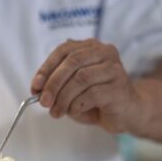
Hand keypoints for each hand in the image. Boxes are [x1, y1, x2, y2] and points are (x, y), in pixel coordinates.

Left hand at [31, 38, 145, 133]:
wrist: (126, 113)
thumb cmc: (96, 99)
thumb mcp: (71, 88)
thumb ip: (56, 84)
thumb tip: (37, 89)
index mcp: (91, 47)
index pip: (64, 50)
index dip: (46, 68)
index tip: (35, 86)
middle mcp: (105, 53)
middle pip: (72, 62)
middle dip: (53, 84)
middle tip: (44, 102)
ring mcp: (114, 69)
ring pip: (81, 78)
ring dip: (63, 98)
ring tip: (56, 112)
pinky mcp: (119, 87)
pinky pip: (92, 94)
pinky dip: (77, 105)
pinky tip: (74, 112)